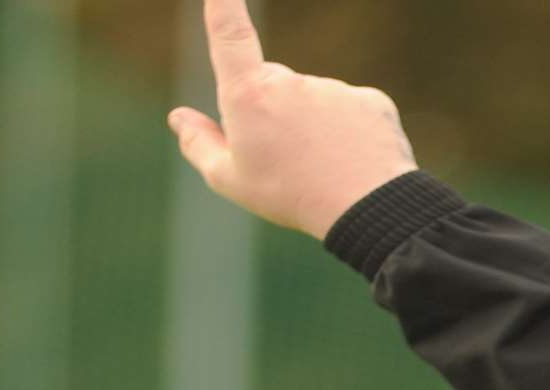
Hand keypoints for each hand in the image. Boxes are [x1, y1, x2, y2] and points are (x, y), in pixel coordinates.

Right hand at [167, 0, 418, 239]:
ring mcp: (334, 88)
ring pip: (316, 102)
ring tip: (324, 166)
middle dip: (274, 112)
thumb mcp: (231, 180)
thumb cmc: (292, 197)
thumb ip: (200, 145)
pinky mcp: (370, 99)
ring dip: (316, 126)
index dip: (224, 6)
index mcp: (249, 95)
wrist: (367, 210)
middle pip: (273, 86)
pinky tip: (353, 161)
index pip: (230, 36)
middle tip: (287, 159)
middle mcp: (291, 82)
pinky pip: (352, 112)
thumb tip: (179, 117)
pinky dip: (351, 133)